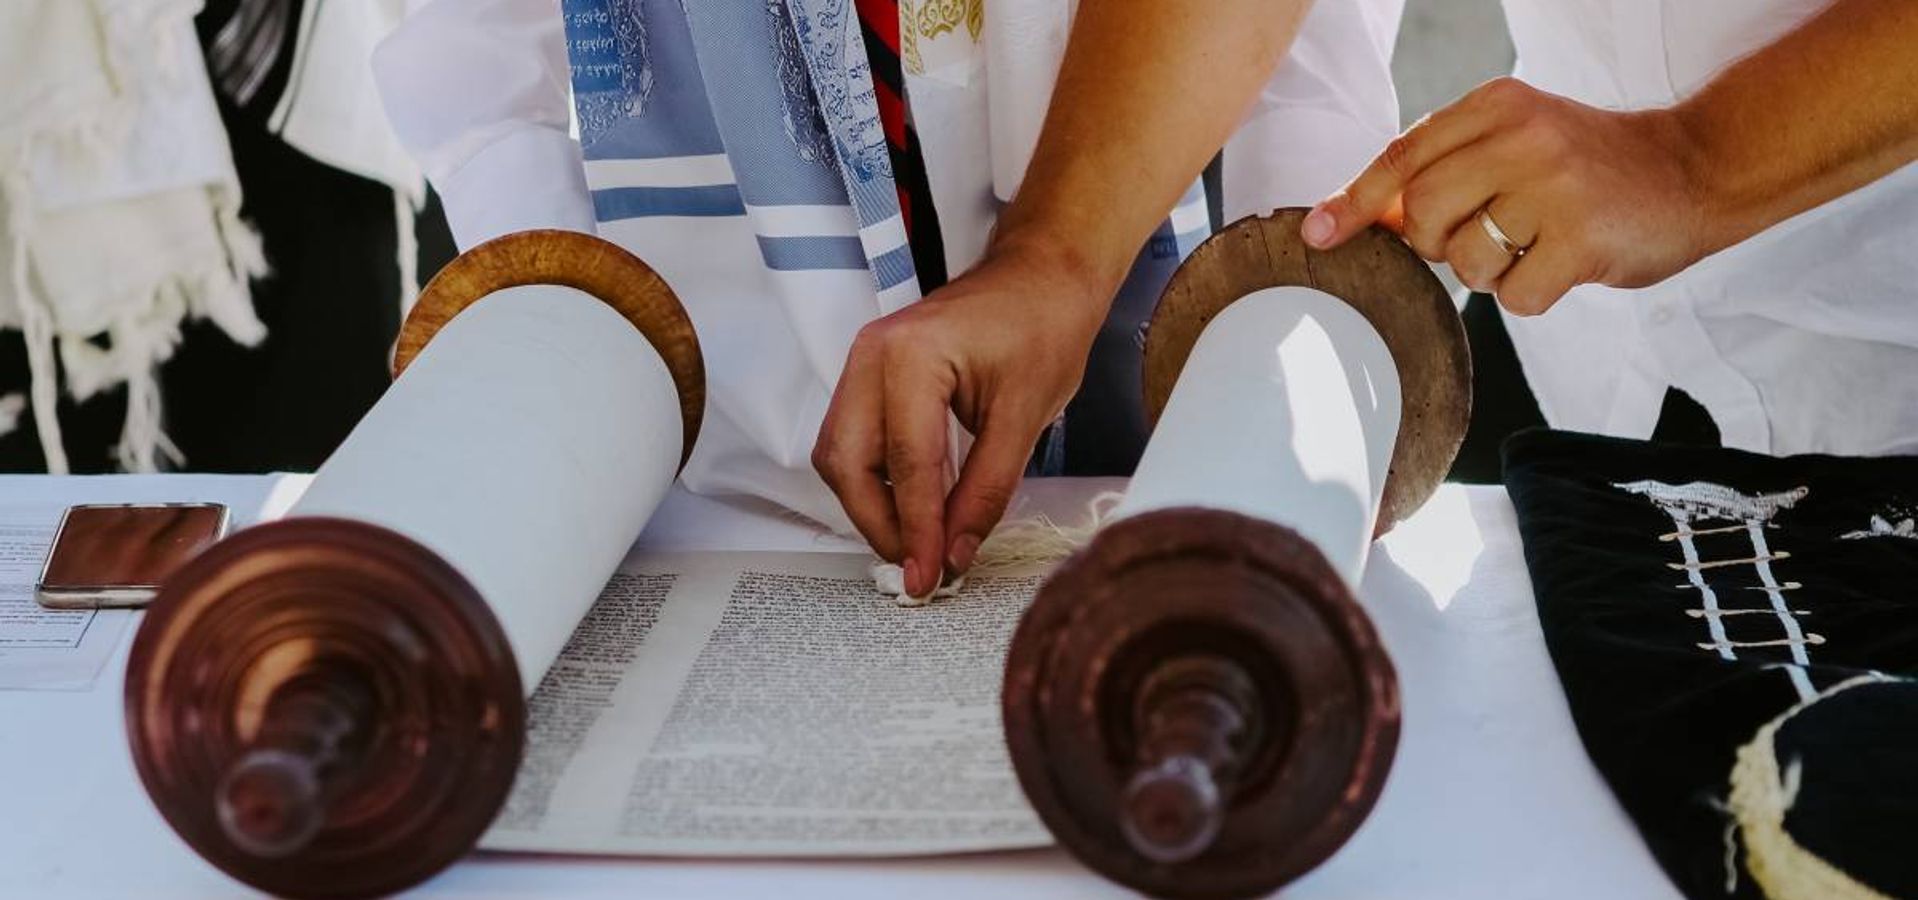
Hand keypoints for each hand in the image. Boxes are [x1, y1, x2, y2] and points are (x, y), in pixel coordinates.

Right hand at [813, 237, 1108, 596]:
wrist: (1044, 277)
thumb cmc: (1043, 325)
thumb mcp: (1026, 416)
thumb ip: (986, 491)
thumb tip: (954, 552)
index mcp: (911, 355)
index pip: (905, 463)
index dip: (917, 530)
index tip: (928, 577)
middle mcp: (872, 354)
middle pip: (848, 463)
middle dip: (880, 525)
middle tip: (919, 569)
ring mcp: (864, 362)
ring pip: (840, 456)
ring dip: (872, 507)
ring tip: (916, 545)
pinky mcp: (869, 375)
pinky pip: (853, 440)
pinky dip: (875, 481)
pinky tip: (911, 509)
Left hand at [1301, 77, 1719, 314]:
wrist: (1697, 168)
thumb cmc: (1592, 165)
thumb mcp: (1517, 139)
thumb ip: (1446, 165)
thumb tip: (1359, 213)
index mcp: (1499, 104)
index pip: (1402, 156)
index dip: (1354, 201)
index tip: (1318, 232)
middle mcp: (1523, 137)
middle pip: (1421, 212)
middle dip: (1435, 242)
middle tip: (1482, 235)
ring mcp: (1554, 188)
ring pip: (1464, 260)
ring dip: (1488, 270)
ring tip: (1533, 243)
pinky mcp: (1582, 240)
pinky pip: (1512, 296)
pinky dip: (1529, 294)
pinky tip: (1562, 264)